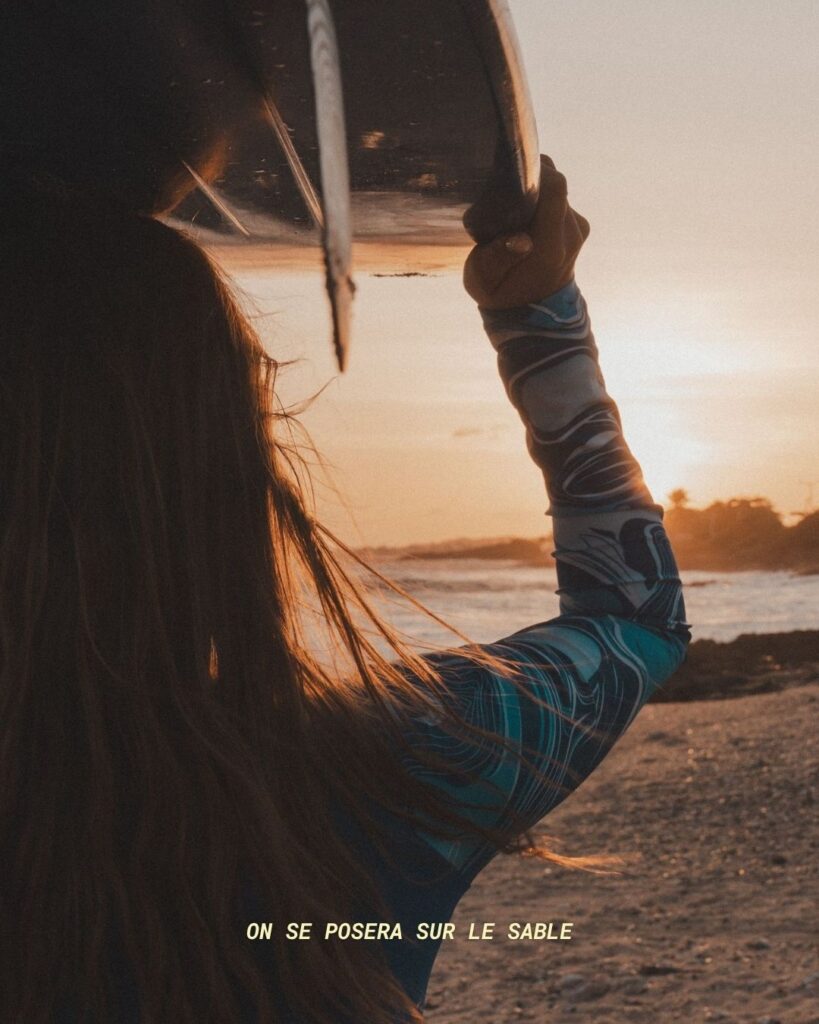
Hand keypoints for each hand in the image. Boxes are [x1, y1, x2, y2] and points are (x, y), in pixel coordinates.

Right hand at [463, 155, 589, 309]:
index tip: (510, 171)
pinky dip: (543, 201)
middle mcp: (571, 236)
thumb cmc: (500, 294)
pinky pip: (561, 201)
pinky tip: (525, 217)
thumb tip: (520, 239)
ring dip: (536, 192)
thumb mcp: (482, 282)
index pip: (555, 188)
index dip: (535, 170)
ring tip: (513, 208)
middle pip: (556, 186)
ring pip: (558, 192)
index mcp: (550, 247)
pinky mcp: (579, 228)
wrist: (532, 314)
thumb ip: (496, 258)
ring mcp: (579, 231)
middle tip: (504, 192)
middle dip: (531, 181)